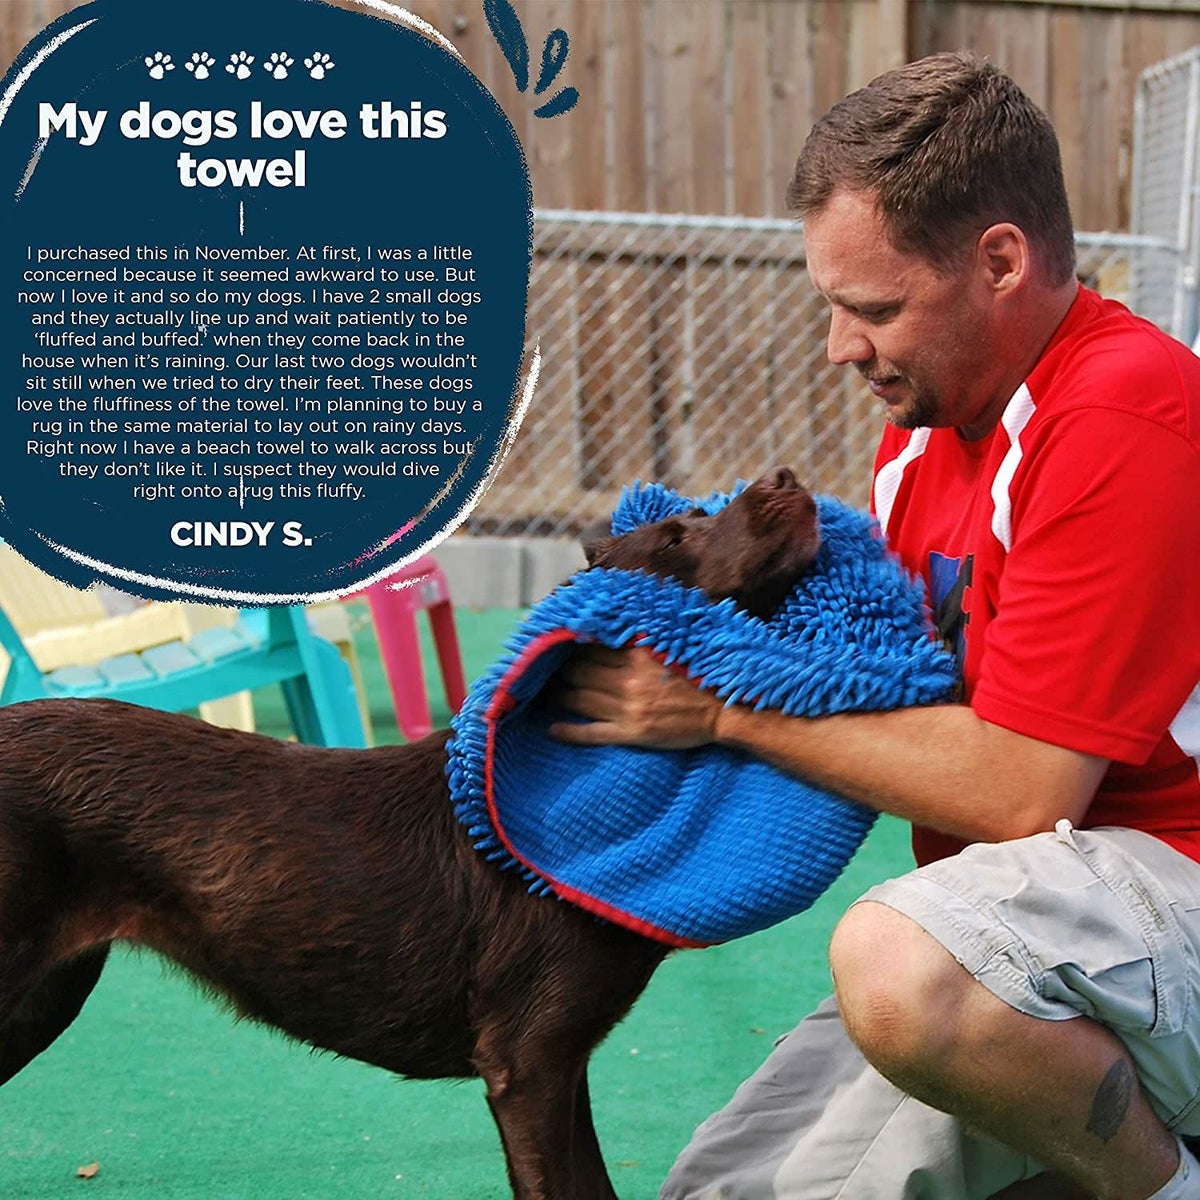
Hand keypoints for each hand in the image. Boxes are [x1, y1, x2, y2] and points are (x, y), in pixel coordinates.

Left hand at [548, 645, 723, 749]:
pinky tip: (553, 729)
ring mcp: (628, 709)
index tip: (560, 646)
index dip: (572, 647)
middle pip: (579, 672)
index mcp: (639, 655)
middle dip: (560, 670)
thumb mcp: (671, 649)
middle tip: (550, 670)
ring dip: (559, 695)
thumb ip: (643, 639)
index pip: (592, 647)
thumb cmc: (699, 678)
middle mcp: (629, 681)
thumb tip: (618, 627)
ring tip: (548, 693)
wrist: (724, 712)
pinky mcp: (631, 733)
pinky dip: (569, 732)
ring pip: (579, 699)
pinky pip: (591, 733)